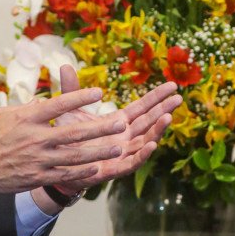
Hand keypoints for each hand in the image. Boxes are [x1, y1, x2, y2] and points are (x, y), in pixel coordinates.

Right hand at [0, 84, 133, 212]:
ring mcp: (38, 159)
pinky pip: (64, 174)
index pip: (58, 105)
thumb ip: (25, 107)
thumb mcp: (2, 114)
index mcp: (27, 118)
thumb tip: (40, 101)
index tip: (98, 92)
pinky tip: (97, 168)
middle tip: (120, 123)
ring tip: (117, 147)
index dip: (79, 98)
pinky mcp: (37, 176)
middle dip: (99, 128)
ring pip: (74, 156)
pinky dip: (82, 172)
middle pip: (73, 132)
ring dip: (98, 152)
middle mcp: (36, 138)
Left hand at [52, 65, 181, 192]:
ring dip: (157, 130)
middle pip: (148, 121)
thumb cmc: (66, 137)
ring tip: (169, 117)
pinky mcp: (115, 169)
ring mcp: (122, 153)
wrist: (55, 164)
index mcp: (118, 121)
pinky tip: (152, 145)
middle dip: (164, 109)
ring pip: (145, 141)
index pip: (142, 107)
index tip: (172, 85)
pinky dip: (143, 154)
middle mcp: (125, 137)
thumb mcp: (69, 111)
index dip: (156, 96)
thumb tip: (64, 66)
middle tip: (179, 98)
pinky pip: (133, 162)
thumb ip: (71, 90)